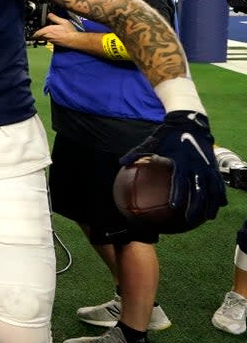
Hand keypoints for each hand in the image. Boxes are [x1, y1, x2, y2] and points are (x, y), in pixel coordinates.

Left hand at [31, 13, 79, 46]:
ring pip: (43, 38)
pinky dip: (47, 38)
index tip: (32, 31)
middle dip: (37, 34)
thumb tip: (49, 14)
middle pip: (39, 36)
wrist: (73, 40)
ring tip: (42, 33)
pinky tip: (51, 35)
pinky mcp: (54, 43)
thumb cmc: (69, 31)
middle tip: (35, 32)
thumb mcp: (63, 22)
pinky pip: (48, 40)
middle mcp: (48, 36)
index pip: (37, 32)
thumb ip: (55, 18)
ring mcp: (51, 40)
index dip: (34, 32)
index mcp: (48, 30)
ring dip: (41, 36)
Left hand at [121, 111, 227, 230]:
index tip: (174, 206)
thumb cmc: (169, 135)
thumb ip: (138, 153)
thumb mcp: (153, 141)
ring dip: (211, 204)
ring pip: (212, 189)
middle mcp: (196, 165)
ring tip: (208, 217)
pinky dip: (220, 194)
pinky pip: (219, 183)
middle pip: (198, 189)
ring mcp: (207, 166)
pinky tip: (220, 206)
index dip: (178, 194)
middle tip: (190, 219)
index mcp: (181, 161)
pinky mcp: (213, 166)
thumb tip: (121, 162)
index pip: (180, 181)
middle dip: (195, 206)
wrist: (191, 122)